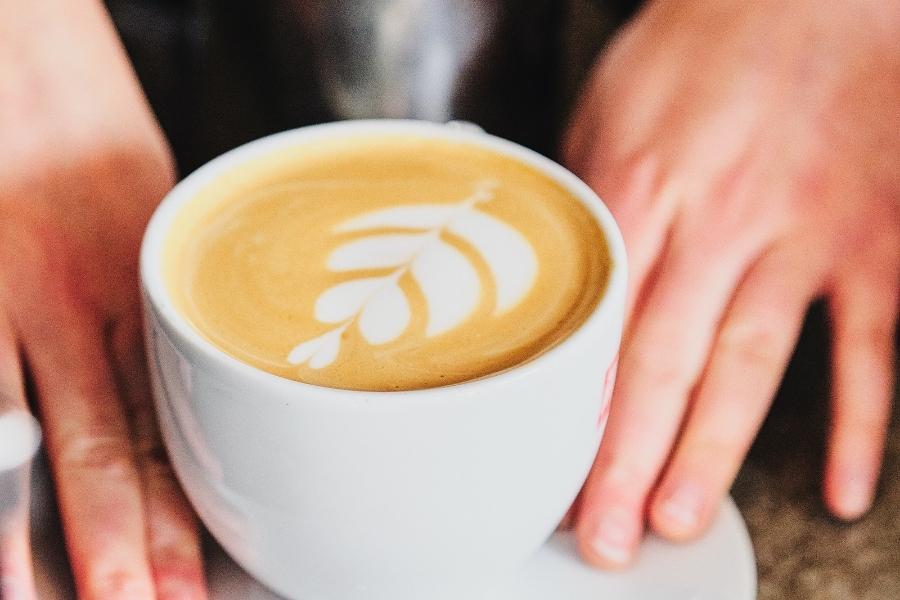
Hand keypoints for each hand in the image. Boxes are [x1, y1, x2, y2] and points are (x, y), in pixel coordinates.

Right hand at [0, 1, 204, 597]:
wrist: (17, 48)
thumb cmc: (86, 132)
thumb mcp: (157, 216)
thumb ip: (163, 310)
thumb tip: (187, 396)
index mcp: (144, 291)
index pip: (170, 425)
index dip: (183, 513)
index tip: (196, 580)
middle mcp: (75, 305)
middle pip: (104, 446)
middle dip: (124, 545)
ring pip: (21, 437)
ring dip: (39, 534)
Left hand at [564, 0, 899, 566]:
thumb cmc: (699, 46)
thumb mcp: (608, 111)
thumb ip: (585, 207)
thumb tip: (556, 285)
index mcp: (641, 190)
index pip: (600, 326)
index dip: (574, 406)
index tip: (551, 466)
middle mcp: (720, 224)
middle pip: (663, 362)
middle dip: (628, 457)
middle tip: (604, 532)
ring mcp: (801, 238)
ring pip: (751, 367)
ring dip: (713, 452)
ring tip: (677, 518)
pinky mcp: (870, 243)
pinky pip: (870, 347)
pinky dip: (859, 422)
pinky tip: (843, 486)